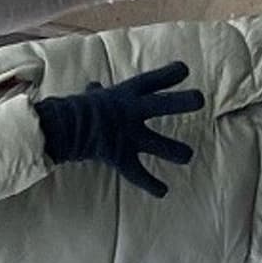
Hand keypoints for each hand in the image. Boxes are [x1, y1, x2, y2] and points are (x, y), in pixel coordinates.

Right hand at [32, 61, 206, 196]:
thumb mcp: (91, 98)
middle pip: (163, 104)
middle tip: (199, 100)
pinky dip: (151, 184)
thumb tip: (94, 88)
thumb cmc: (75, 110)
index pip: (152, 81)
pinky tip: (164, 191)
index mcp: (125, 94)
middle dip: (183, 102)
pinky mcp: (121, 156)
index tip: (184, 71)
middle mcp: (131, 113)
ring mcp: (128, 135)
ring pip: (158, 143)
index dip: (169, 74)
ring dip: (175, 150)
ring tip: (188, 156)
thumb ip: (98, 93)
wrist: (62, 127)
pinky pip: (138, 173)